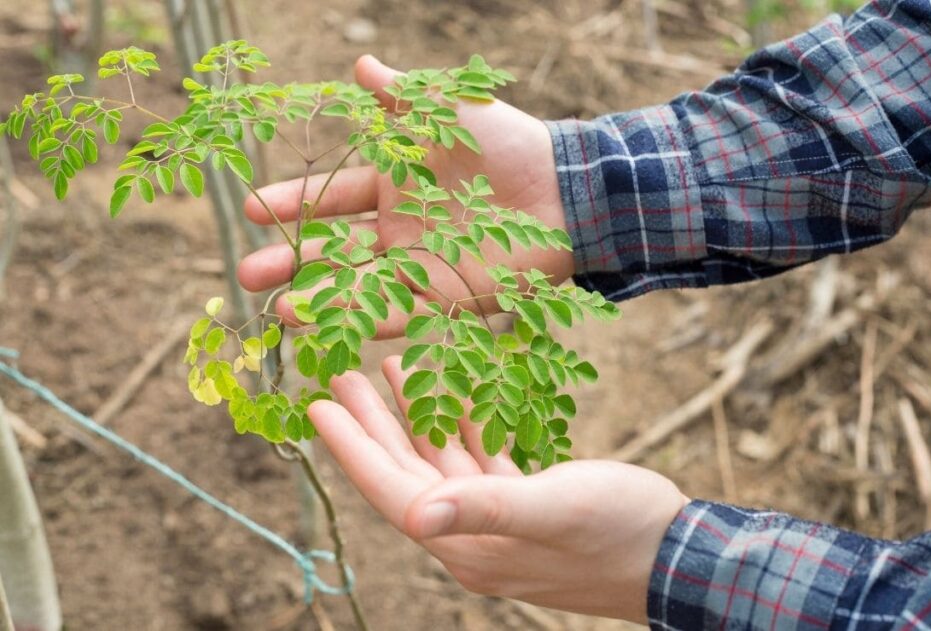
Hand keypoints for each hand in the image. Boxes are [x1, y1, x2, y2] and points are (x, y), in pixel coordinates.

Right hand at [237, 55, 573, 336]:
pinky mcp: (446, 299)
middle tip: (244, 275)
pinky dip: (363, 319)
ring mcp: (420, 267)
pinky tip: (326, 325)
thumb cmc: (508, 144)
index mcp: (394, 186)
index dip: (291, 202)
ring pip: (358, 286)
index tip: (249, 208)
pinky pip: (398, 313)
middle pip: (333, 249)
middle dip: (288, 261)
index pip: (331, 197)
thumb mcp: (449, 112)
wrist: (563, 190)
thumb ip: (403, 97)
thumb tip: (360, 64)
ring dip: (317, 298)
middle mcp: (399, 230)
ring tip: (276, 309)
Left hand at [308, 356, 688, 622]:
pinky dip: (463, 424)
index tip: (316, 405)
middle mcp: (473, 535)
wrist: (678, 554)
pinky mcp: (527, 506)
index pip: (391, 490)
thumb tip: (416, 516)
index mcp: (467, 542)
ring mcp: (499, 522)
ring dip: (416, 418)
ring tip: (390, 370)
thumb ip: (486, 509)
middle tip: (340, 376)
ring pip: (442, 462)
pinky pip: (480, 461)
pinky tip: (455, 391)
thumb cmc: (619, 532)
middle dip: (373, 425)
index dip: (352, 448)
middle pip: (407, 472)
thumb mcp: (553, 511)